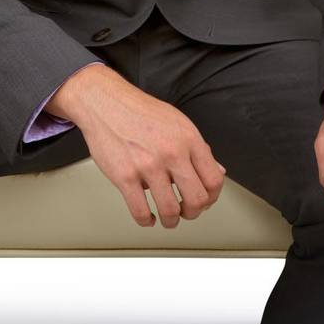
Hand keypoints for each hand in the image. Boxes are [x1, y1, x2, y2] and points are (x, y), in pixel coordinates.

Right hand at [47, 64, 226, 228]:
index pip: (213, 180)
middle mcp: (171, 152)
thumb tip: (218, 170)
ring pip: (170, 211)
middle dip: (193, 212)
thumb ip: (198, 148)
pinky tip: (148, 216)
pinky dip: (147, 221)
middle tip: (186, 211)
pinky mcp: (125, 176)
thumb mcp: (177, 122)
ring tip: (167, 218)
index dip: (212, 197)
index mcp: (188, 138)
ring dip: (171, 221)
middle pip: (196, 200)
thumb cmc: (140, 111)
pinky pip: (141, 212)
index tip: (205, 201)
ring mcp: (148, 165)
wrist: (105, 102)